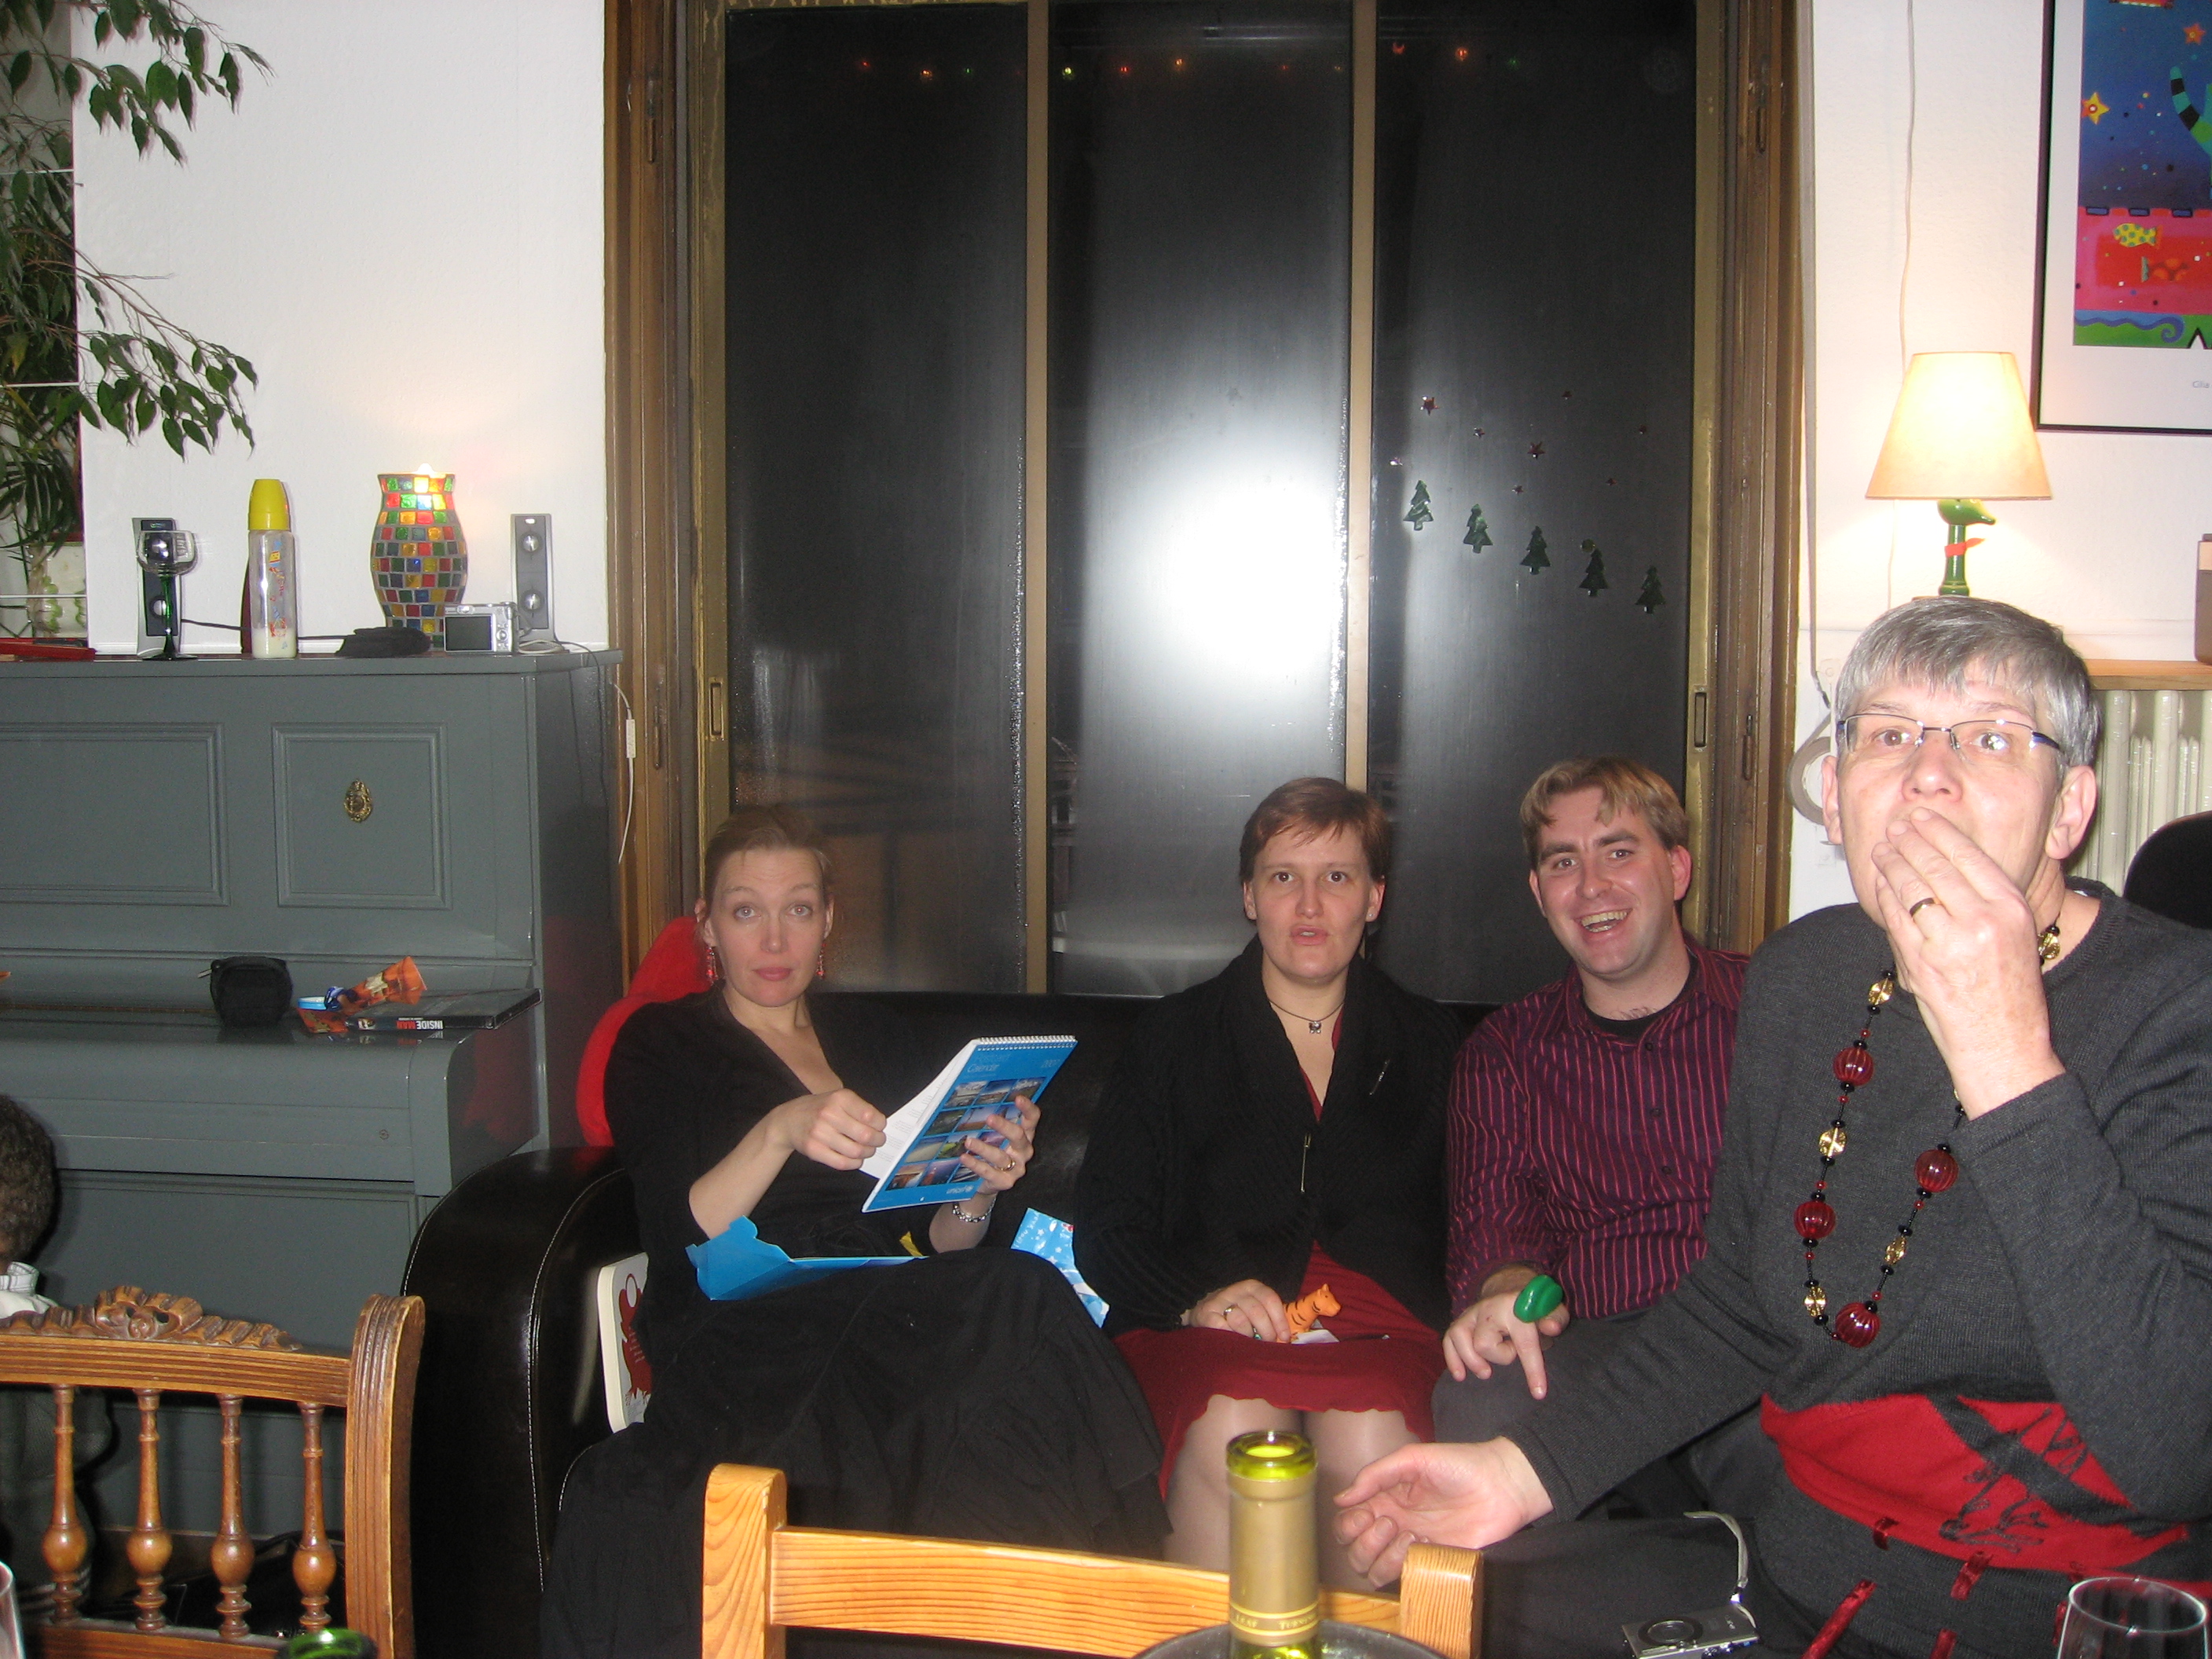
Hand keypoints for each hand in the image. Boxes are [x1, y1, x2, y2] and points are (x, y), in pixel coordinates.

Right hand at [771, 1088, 886, 1169]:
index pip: (871, 1116)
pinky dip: (854, 1163)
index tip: (880, 1127)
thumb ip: (858, 1109)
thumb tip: (881, 1127)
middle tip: (877, 1141)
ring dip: (867, 1153)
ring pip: (856, 1151)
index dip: (880, 1125)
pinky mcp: (814, 1150)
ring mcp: (820, 1133)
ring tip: (866, 1150)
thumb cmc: (819, 1109)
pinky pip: (842, 1163)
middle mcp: (829, 1114)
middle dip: (877, 1141)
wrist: (788, 1120)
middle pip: (866, 1136)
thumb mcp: (837, 1098)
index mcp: (840, 1098)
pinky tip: (855, 1159)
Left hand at [959, 1097, 1037, 1193]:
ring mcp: (1016, 1168)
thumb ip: (997, 1124)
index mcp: (1025, 1137)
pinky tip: (965, 1157)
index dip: (1028, 1109)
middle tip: (989, 1118)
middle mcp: (1024, 1152)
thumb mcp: (1001, 1138)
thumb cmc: (998, 1155)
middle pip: (1018, 1137)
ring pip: (1000, 1156)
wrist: (993, 1183)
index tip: (1018, 1098)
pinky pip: (989, 1172)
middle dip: (1004, 1126)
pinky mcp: (1005, 1182)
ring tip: (969, 1141)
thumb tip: (979, 1102)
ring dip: (983, 1148)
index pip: (1032, 1120)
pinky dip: (976, 1164)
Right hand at [1185, 1278, 1291, 1342]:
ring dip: (1248, 1335)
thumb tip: (1288, 1335)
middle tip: (1268, 1343)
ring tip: (1249, 1341)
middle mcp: (1236, 1290)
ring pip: (1240, 1320)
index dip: (1279, 1320)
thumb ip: (1270, 1315)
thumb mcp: (1254, 1306)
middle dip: (1266, 1332)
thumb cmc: (1237, 1312)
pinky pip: (1223, 1328)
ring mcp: (1220, 1301)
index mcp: (1252, 1287)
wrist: (1203, 1310)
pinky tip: (1233, 1341)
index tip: (1284, 1337)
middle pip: (1257, 1311)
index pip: (1270, 1299)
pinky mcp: (1206, 1314)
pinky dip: (1231, 1337)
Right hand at [1333, 1439, 1553, 1586]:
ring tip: (1411, 1536)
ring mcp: (1412, 1547)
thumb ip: (1375, 1475)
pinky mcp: (1434, 1563)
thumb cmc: (1459, 1465)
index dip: (1348, 1524)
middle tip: (1391, 1522)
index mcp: (1384, 1500)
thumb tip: (1339, 1499)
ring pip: (1374, 1571)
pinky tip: (1426, 1545)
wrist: (1501, 1485)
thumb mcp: (1412, 1458)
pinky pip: (1406, 1577)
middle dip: (1364, 1542)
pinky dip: (1406, 1566)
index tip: (1367, 1513)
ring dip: (1384, 1557)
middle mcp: (1393, 1526)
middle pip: (1355, 1552)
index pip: (1347, 1524)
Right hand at [1441, 1268, 1569, 1394]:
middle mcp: (1489, 1308)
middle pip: (1484, 1343)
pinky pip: (1448, 1338)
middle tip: (1512, 1353)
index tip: (1538, 1393)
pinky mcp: (1461, 1320)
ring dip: (1472, 1360)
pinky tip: (1460, 1376)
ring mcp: (1472, 1313)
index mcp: (1516, 1307)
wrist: (1512, 1289)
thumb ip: (1555, 1318)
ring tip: (1486, 1372)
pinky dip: (1452, 1358)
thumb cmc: (1535, 1308)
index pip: (1524, 1342)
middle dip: (1500, 1357)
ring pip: (1459, 1337)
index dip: (1532, 1369)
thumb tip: (1551, 1328)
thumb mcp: (1552, 1309)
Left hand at [1869, 810, 2065, 1117]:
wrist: (2003, 1044)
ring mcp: (1948, 942)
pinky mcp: (1920, 963)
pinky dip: (1884, 896)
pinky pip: (1895, 918)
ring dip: (1891, 864)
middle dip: (1909, 840)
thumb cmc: (2011, 991)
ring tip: (1882, 850)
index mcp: (2011, 908)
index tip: (1921, 817)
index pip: (1968, 855)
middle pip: (1934, 865)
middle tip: (1894, 826)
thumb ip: (1987, 900)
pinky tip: (1880, 884)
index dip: (1939, 831)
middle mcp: (1981, 920)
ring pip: (1909, 887)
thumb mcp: (2017, 935)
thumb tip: (1946, 861)